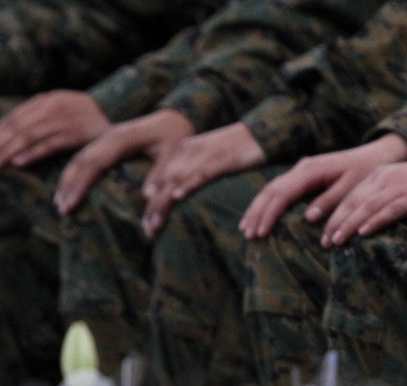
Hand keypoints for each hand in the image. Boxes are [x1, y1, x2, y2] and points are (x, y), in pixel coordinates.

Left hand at [0, 91, 110, 171]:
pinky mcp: (76, 134)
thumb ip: (40, 117)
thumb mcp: (61, 108)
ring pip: (28, 136)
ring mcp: (63, 120)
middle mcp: (51, 107)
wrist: (118, 111)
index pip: (12, 118)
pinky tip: (18, 162)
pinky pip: (50, 144)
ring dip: (7, 152)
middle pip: (16, 128)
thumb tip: (13, 137)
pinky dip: (33, 153)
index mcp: (44, 100)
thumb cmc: (86, 116)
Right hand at [54, 109, 194, 214]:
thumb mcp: (174, 153)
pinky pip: (85, 157)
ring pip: (79, 157)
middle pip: (80, 160)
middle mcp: (109, 136)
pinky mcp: (108, 143)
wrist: (175, 117)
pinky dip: (74, 173)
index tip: (71, 204)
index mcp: (122, 138)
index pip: (94, 162)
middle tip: (61, 210)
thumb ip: (162, 174)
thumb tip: (147, 197)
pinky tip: (69, 188)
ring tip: (59, 204)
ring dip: (67, 180)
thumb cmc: (176, 137)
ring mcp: (106, 138)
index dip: (80, 184)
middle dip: (68, 185)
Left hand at [140, 123, 265, 236]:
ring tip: (155, 224)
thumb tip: (178, 192)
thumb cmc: (237, 149)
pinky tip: (177, 196)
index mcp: (183, 150)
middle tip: (148, 231)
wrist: (260, 133)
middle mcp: (189, 151)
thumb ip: (192, 171)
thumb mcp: (208, 158)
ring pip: (177, 181)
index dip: (151, 203)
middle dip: (153, 208)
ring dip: (164, 203)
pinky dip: (187, 184)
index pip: (160, 179)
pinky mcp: (221, 159)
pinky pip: (201, 173)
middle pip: (164, 182)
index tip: (146, 226)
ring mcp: (205, 155)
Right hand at [239, 133, 406, 238]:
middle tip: (247, 235)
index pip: (282, 194)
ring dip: (257, 209)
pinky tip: (259, 216)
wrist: (374, 156)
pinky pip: (279, 189)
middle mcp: (301, 167)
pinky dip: (267, 204)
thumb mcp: (351, 189)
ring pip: (271, 189)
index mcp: (311, 171)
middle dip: (257, 213)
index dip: (269, 214)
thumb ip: (330, 201)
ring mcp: (300, 169)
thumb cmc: (365, 174)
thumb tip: (308, 218)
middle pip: (271, 190)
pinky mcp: (303, 174)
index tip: (261, 233)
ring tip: (246, 229)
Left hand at [320, 156, 406, 247]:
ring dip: (349, 225)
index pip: (349, 196)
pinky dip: (375, 221)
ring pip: (367, 206)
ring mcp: (399, 185)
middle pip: (353, 201)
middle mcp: (385, 177)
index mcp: (379, 174)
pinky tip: (364, 233)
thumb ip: (382, 198)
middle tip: (324, 244)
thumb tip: (364, 222)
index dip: (334, 216)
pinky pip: (390, 209)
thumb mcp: (401, 186)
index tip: (323, 235)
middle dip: (336, 223)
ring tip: (336, 242)